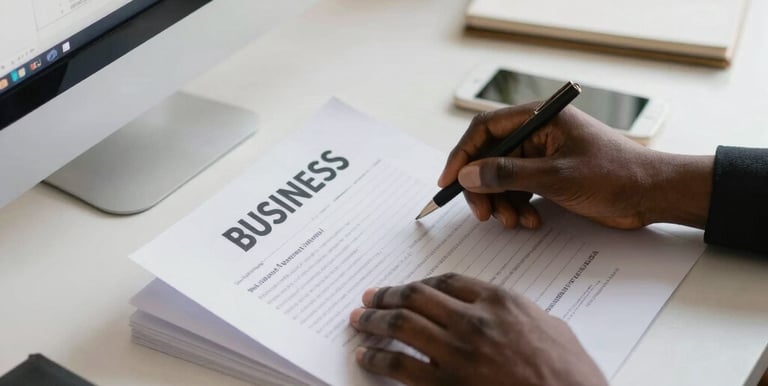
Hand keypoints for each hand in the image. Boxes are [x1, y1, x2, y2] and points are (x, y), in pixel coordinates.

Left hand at [349, 273, 606, 385]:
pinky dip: (376, 359)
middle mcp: (473, 320)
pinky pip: (398, 366)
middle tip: (370, 297)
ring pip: (401, 325)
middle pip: (417, 297)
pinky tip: (365, 356)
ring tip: (359, 320)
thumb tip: (503, 314)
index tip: (408, 287)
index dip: (421, 283)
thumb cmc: (571, 376)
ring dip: (374, 321)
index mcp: (500, 301)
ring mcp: (457, 353)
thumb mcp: (554, 329)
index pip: (447, 281)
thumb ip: (521, 315)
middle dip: (388, 295)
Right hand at [439, 104, 713, 229]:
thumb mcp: (556, 176)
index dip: (462, 155)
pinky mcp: (549, 175)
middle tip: (483, 214)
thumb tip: (467, 175)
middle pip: (489, 156)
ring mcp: (543, 155)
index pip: (485, 129)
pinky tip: (530, 221)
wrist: (652, 195)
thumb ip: (507, 174)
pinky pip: (519, 189)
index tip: (449, 182)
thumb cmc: (615, 175)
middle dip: (483, 187)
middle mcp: (538, 133)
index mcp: (540, 118)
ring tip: (514, 222)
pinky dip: (518, 206)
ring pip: (501, 177)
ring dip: (502, 202)